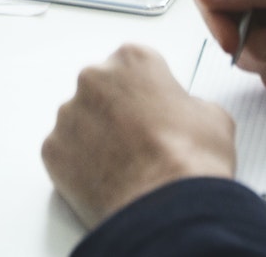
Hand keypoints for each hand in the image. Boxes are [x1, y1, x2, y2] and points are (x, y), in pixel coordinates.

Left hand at [41, 45, 234, 229]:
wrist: (166, 206)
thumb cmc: (190, 159)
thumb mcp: (213, 116)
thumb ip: (188, 103)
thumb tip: (183, 115)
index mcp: (133, 59)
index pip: (135, 65)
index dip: (148, 92)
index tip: (154, 110)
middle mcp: (95, 78)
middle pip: (102, 89)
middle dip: (117, 111)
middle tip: (138, 141)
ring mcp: (69, 114)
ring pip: (80, 120)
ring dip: (96, 137)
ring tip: (124, 165)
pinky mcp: (52, 149)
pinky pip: (65, 152)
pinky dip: (80, 165)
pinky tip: (106, 180)